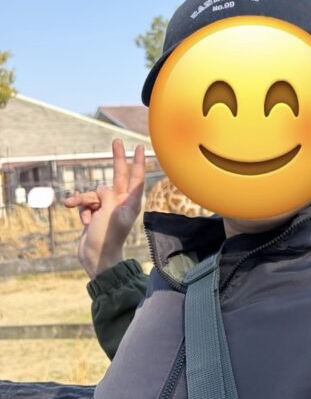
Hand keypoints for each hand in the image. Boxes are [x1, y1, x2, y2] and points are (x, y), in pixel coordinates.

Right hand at [63, 139, 144, 278]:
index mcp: (130, 202)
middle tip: (116, 141)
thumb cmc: (107, 236)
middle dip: (117, 159)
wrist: (96, 258)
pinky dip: (81, 210)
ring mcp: (107, 207)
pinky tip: (83, 221)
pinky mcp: (94, 213)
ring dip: (84, 200)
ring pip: (94, 192)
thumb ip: (107, 195)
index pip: (136, 177)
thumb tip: (101, 188)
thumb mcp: (110, 212)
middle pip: (118, 175)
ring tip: (85, 216)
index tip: (140, 147)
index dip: (138, 162)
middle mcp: (121, 202)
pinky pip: (85, 203)